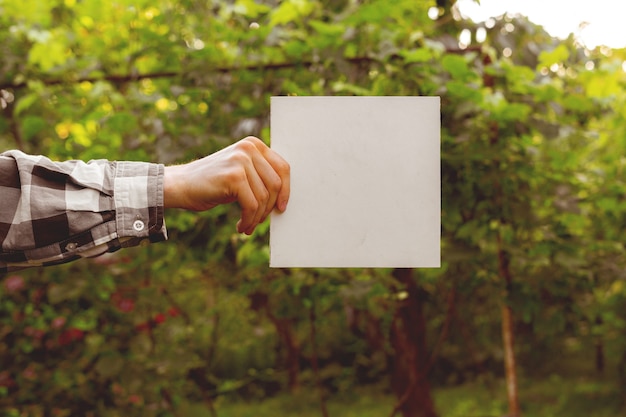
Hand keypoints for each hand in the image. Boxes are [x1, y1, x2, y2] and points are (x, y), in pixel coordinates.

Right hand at [163, 136, 289, 234]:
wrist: (180, 185)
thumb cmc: (212, 184)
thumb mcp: (240, 173)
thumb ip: (260, 176)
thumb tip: (284, 197)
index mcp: (254, 144)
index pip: (283, 168)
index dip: (286, 191)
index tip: (281, 208)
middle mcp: (249, 148)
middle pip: (276, 184)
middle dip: (269, 207)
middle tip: (258, 221)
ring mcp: (241, 160)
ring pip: (264, 197)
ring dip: (257, 217)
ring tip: (247, 225)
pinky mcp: (234, 176)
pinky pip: (252, 205)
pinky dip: (249, 220)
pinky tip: (241, 226)